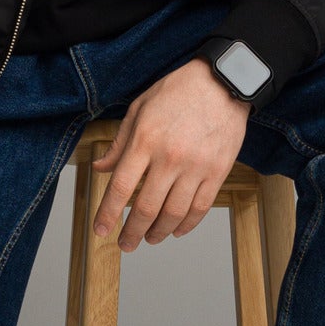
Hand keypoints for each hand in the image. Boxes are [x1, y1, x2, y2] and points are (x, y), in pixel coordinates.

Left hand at [90, 57, 249, 250]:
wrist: (223, 82)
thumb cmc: (179, 91)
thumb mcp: (140, 108)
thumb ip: (120, 143)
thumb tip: (101, 169)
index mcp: (145, 140)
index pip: (121, 188)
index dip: (108, 214)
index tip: (101, 230)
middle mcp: (169, 158)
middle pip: (146, 208)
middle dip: (132, 232)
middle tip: (126, 244)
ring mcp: (196, 167)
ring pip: (174, 213)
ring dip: (159, 232)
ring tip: (150, 239)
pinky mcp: (218, 171)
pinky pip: (200, 207)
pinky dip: (187, 224)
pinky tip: (177, 230)